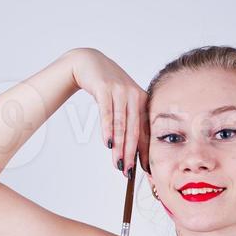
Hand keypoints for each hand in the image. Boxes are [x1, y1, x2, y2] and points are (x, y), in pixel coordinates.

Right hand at [66, 47, 150, 176]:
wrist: (90, 63)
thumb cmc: (108, 88)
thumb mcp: (123, 103)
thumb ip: (129, 122)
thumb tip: (132, 151)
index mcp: (143, 101)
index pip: (145, 132)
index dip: (145, 153)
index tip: (145, 171)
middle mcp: (135, 95)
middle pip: (134, 131)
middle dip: (131, 155)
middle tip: (129, 173)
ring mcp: (120, 91)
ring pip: (121, 125)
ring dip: (119, 147)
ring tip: (117, 165)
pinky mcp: (105, 88)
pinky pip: (107, 113)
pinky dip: (107, 130)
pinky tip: (107, 144)